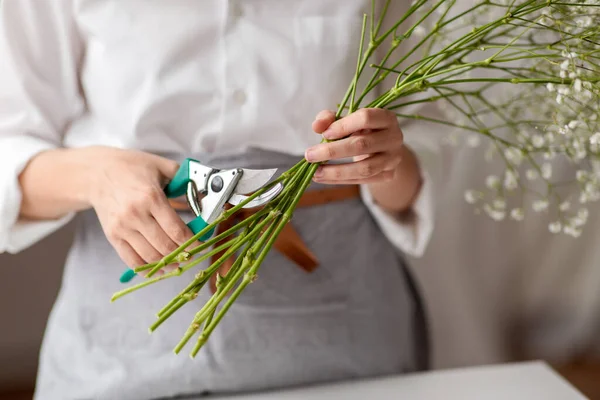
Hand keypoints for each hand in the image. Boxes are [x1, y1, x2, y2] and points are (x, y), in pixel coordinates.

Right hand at [86, 147, 194, 274]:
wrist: (96, 173)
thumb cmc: (131, 167)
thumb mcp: (160, 166)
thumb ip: (184, 179)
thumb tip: (205, 194)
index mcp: (151, 197)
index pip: (176, 230)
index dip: (193, 242)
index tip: (202, 245)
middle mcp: (135, 214)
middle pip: (165, 246)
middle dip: (183, 254)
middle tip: (193, 254)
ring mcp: (122, 227)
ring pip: (150, 256)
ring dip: (168, 264)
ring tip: (179, 263)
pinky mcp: (112, 236)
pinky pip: (131, 260)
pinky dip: (147, 269)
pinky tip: (159, 268)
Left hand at [305, 109, 403, 183]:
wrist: (382, 149)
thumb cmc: (361, 130)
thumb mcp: (346, 119)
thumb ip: (330, 119)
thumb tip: (317, 126)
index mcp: (386, 118)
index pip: (366, 118)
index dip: (343, 126)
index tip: (324, 134)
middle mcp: (394, 138)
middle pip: (362, 145)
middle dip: (332, 151)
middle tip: (310, 155)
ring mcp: (392, 159)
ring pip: (364, 168)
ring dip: (336, 171)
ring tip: (315, 172)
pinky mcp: (387, 175)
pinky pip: (361, 180)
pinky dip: (339, 180)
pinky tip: (323, 178)